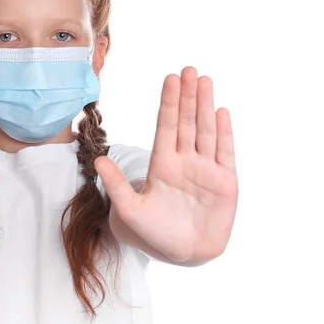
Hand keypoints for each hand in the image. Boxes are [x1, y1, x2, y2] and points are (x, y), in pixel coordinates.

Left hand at [95, 67, 237, 262]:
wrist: (185, 254)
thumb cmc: (156, 233)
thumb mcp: (131, 210)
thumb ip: (117, 185)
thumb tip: (98, 160)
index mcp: (162, 164)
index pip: (166, 127)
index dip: (168, 103)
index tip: (170, 78)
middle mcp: (185, 161)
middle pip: (186, 123)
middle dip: (187, 97)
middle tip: (188, 70)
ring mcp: (206, 170)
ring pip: (205, 131)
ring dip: (205, 107)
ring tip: (204, 81)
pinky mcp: (225, 182)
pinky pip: (224, 153)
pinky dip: (223, 133)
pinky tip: (220, 112)